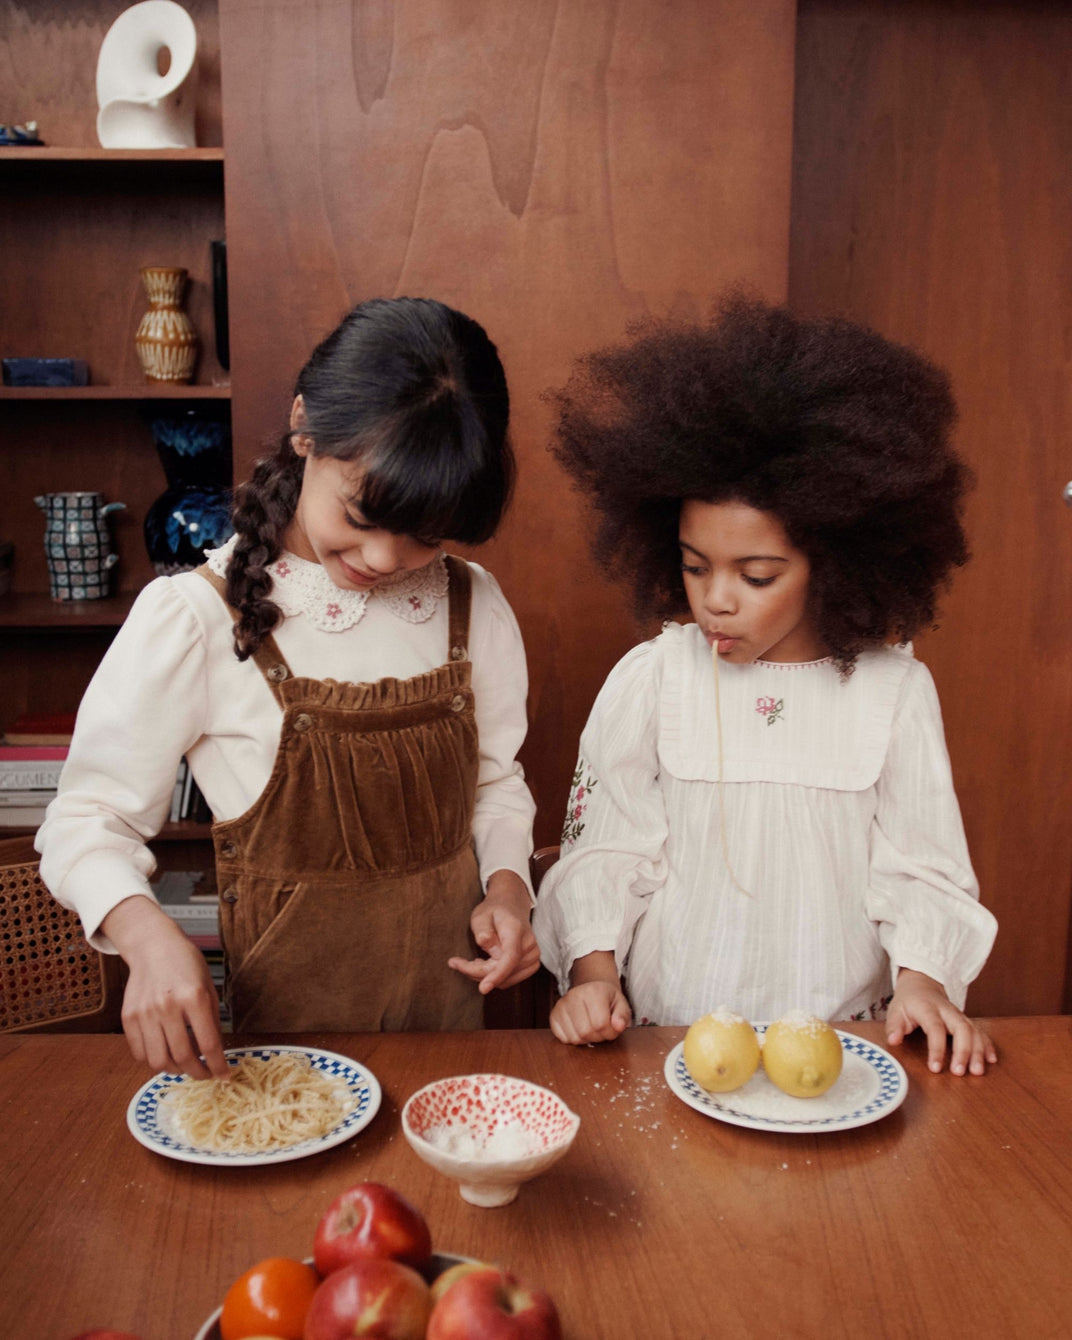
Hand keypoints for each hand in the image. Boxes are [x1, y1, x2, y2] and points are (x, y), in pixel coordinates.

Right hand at [102, 895, 229, 1079]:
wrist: (154, 946)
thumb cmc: (186, 964)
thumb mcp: (209, 987)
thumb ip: (212, 1020)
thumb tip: (215, 1053)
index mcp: (194, 997)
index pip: (209, 1044)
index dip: (218, 1065)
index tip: (224, 1076)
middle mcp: (168, 1007)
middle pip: (183, 1058)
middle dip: (198, 1073)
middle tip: (205, 1074)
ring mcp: (145, 1013)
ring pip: (158, 1061)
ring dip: (175, 1070)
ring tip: (184, 1065)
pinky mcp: (128, 1017)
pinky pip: (140, 1053)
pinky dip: (154, 1060)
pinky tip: (165, 1053)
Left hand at [448, 869, 539, 993]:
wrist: (512, 906)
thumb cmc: (494, 911)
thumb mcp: (481, 915)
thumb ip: (483, 931)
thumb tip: (489, 949)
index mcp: (516, 930)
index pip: (510, 957)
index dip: (496, 975)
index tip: (483, 989)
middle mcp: (529, 945)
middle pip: (502, 972)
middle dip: (476, 972)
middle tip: (455, 962)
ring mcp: (533, 956)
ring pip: (505, 980)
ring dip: (485, 975)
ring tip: (473, 960)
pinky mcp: (532, 964)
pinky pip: (510, 979)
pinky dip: (495, 976)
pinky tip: (486, 963)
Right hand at [550, 980, 631, 1044]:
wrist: (591, 990)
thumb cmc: (607, 1000)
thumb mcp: (621, 1004)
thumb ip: (623, 1016)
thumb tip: (618, 1026)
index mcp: (594, 991)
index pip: (601, 1023)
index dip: (609, 1032)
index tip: (612, 1028)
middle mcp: (574, 995)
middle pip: (586, 1032)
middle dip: (597, 1037)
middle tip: (601, 1029)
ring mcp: (561, 1005)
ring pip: (574, 1037)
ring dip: (585, 1039)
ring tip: (591, 1028)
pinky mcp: (553, 1015)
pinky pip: (562, 1038)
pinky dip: (573, 1039)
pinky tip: (579, 1029)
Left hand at [886, 968, 996, 1075]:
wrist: (922, 985)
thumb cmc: (909, 1001)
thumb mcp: (895, 1010)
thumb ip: (894, 1026)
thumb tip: (893, 1041)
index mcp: (928, 1008)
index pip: (935, 1028)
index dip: (936, 1049)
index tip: (935, 1068)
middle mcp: (948, 1011)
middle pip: (962, 1029)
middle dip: (963, 1051)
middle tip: (959, 1072)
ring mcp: (959, 1015)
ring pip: (974, 1031)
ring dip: (978, 1051)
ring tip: (977, 1071)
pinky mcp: (967, 1021)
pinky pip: (980, 1031)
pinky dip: (987, 1045)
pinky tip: (991, 1060)